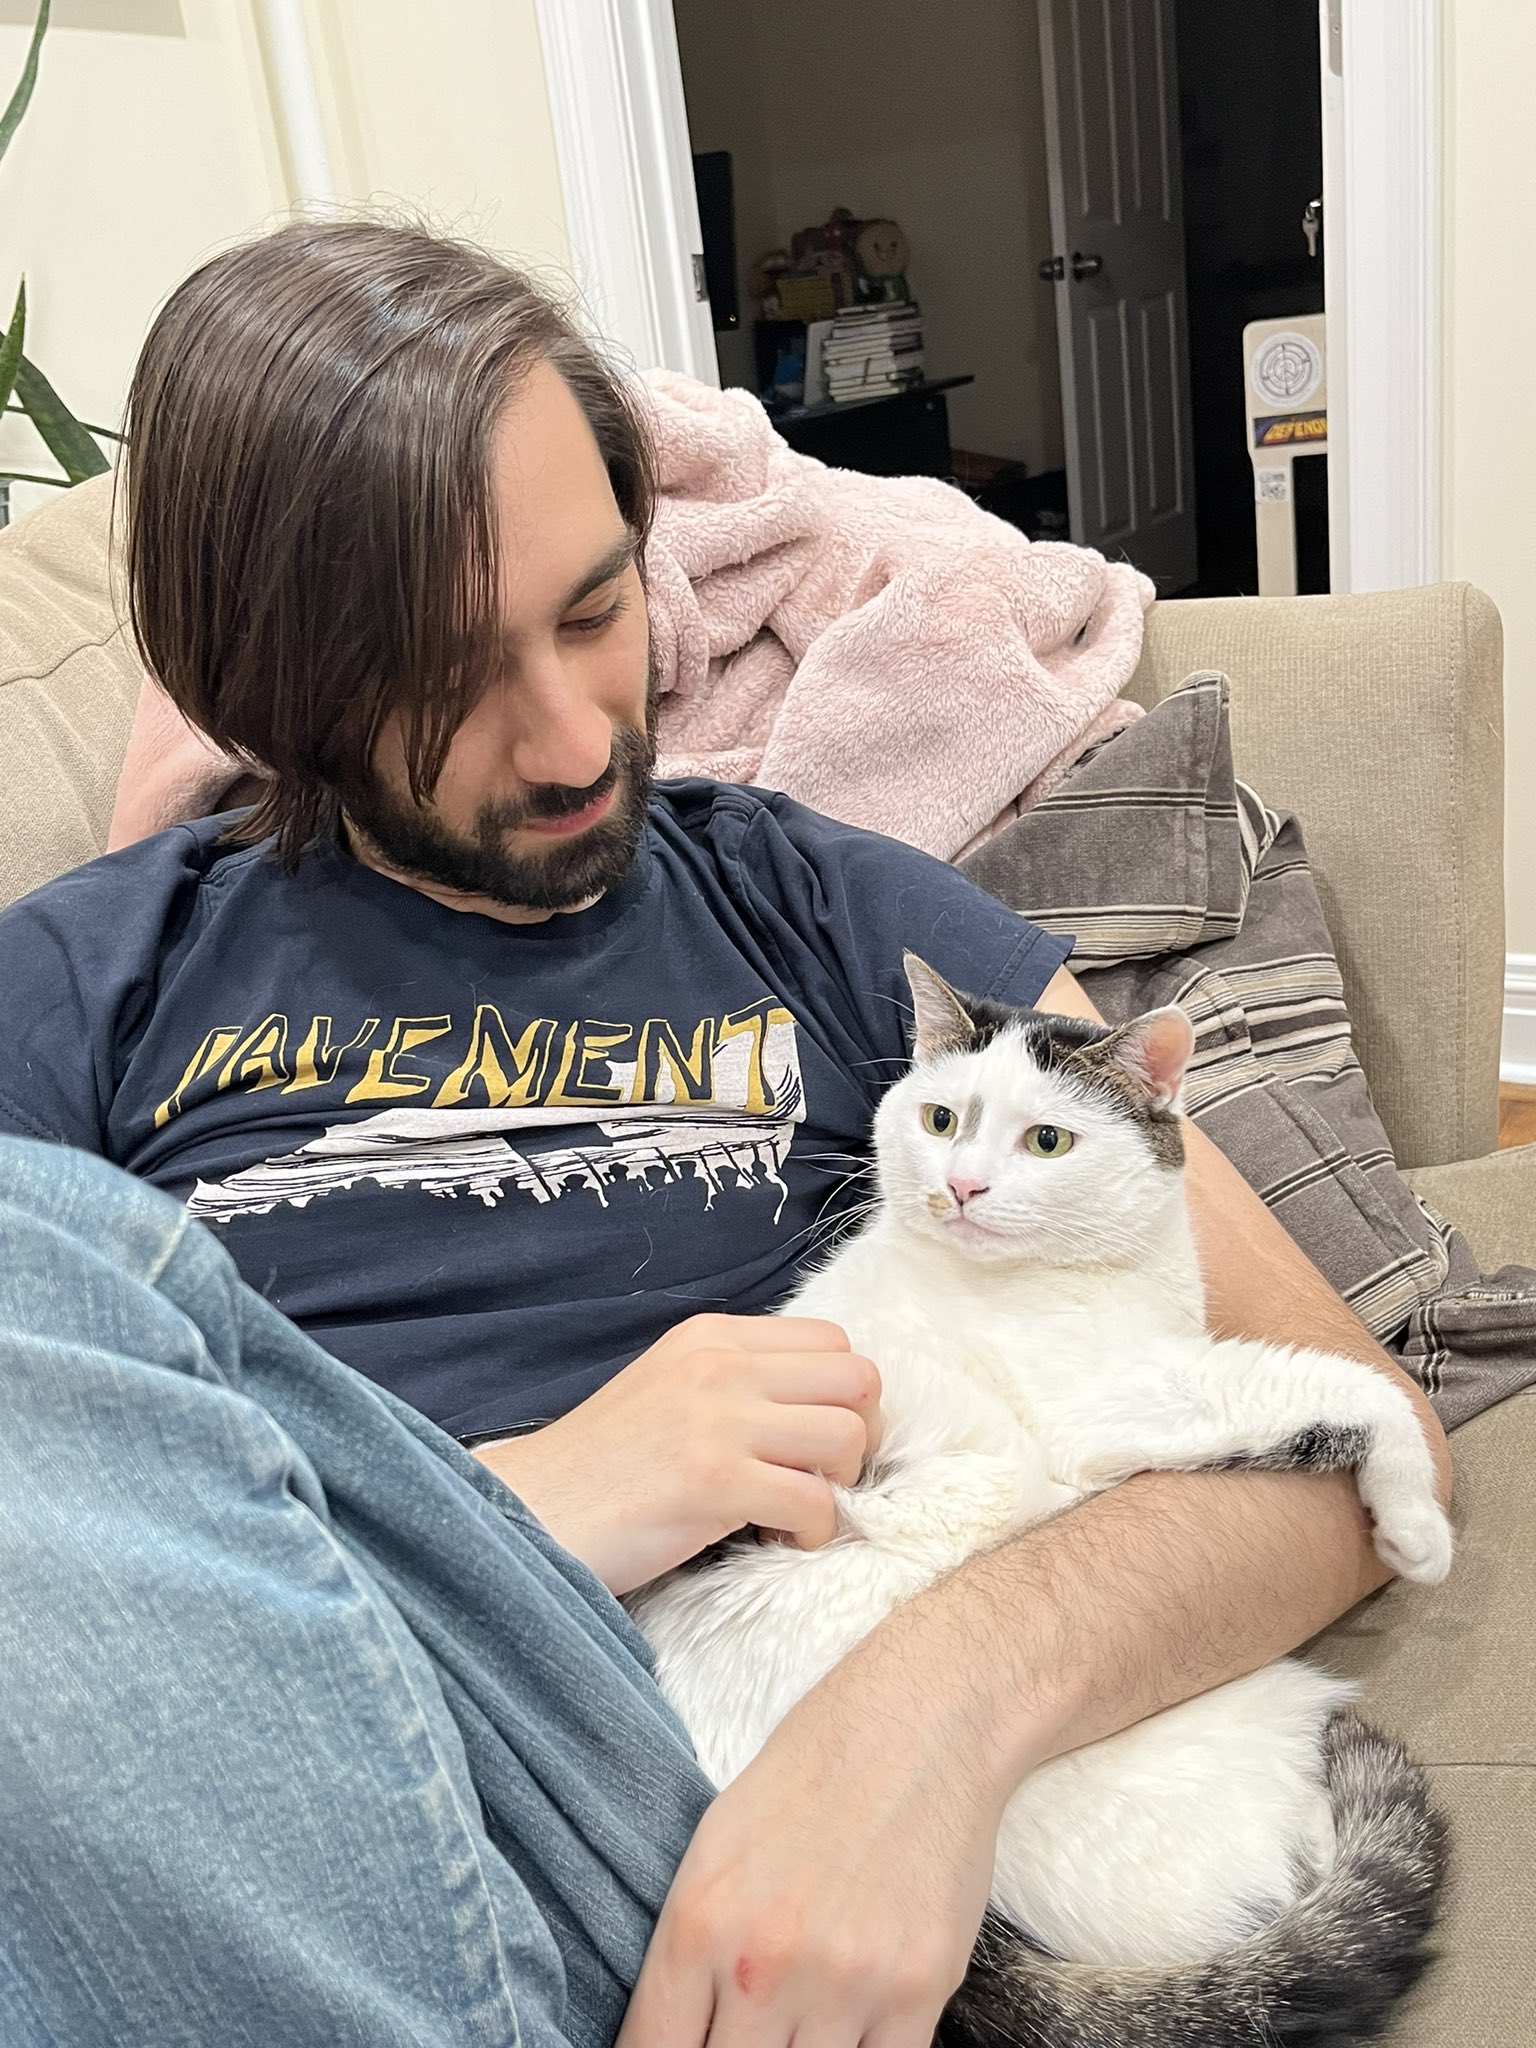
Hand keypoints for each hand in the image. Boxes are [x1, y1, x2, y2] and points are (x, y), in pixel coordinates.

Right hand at [477, 1314, 880, 1593]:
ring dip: (838, 1488)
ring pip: (847, 1437)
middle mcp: (720, 1364)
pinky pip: (815, 1503)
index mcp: (711, 1336)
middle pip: (858, 1380)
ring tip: (792, 1515)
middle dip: (858, 1438)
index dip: (843, 1398)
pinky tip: (773, 1542)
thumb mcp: (668, 1389)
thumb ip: (735, 1382)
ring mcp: (718, 1419)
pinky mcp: (714, 1480)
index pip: (832, 1341)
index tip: (814, 1443)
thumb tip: (819, 1409)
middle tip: (819, 1480)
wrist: (528, 1514)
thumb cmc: (600, 1469)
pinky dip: (811, 1533)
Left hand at [617, 1615, 1004, 2047]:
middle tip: (745, 2029)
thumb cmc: (812, 1774)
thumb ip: (689, 1953)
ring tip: (798, 2020)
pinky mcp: (918, 1991)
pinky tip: (850, 2030)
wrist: (921, 1721)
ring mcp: (845, 1985)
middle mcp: (764, 1965)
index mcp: (699, 1921)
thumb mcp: (716, 1849)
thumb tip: (674, 2037)